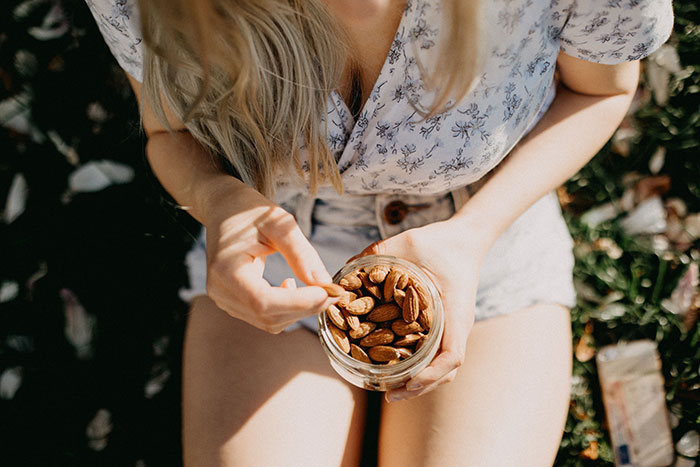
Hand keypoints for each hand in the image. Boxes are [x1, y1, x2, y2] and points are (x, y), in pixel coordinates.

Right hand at [203, 182, 336, 332]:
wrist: (224, 210)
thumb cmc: (249, 212)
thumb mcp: (279, 223)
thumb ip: (302, 254)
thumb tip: (324, 283)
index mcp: (227, 269)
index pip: (263, 301)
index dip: (298, 302)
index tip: (328, 291)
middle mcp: (221, 290)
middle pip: (268, 316)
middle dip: (305, 307)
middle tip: (333, 291)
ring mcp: (225, 300)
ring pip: (269, 322)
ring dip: (298, 310)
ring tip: (315, 286)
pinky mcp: (233, 304)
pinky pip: (265, 317)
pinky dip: (287, 309)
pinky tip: (291, 285)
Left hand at [351, 219, 488, 400]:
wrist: (466, 238)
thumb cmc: (440, 241)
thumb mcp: (407, 242)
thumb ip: (376, 255)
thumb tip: (344, 272)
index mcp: (455, 309)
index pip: (452, 354)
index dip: (430, 374)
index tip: (407, 383)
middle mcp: (458, 323)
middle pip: (446, 369)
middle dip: (419, 387)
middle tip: (390, 395)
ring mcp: (455, 326)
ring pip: (443, 366)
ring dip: (420, 381)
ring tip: (391, 390)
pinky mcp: (448, 324)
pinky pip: (438, 353)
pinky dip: (422, 366)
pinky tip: (398, 368)